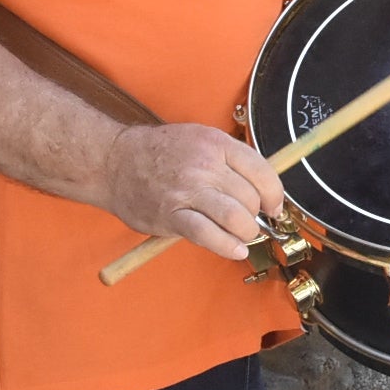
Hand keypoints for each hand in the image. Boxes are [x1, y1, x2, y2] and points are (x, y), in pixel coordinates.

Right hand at [99, 123, 285, 259]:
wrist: (114, 161)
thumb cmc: (160, 153)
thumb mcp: (200, 140)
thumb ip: (231, 159)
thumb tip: (264, 187)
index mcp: (216, 143)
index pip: (263, 172)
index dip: (275, 195)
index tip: (274, 206)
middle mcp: (204, 165)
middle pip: (251, 198)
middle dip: (257, 216)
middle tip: (250, 221)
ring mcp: (187, 191)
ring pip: (236, 218)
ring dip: (247, 232)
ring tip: (243, 235)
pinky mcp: (171, 215)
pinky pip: (208, 236)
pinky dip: (227, 246)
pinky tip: (234, 250)